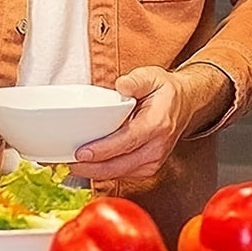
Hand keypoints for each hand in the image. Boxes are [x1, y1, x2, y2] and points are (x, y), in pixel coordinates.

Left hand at [71, 64, 230, 181]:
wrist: (184, 105)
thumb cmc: (166, 92)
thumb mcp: (153, 76)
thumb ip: (137, 80)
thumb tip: (122, 85)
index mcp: (157, 125)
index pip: (127, 142)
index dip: (103, 149)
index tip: (82, 152)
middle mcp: (156, 148)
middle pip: (119, 165)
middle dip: (91, 167)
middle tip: (66, 162)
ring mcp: (153, 161)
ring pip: (118, 173)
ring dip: (93, 171)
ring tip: (70, 164)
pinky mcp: (147, 168)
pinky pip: (121, 174)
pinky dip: (102, 171)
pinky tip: (87, 165)